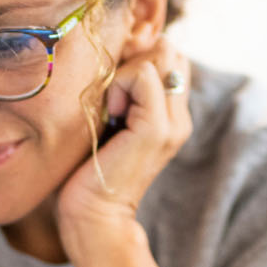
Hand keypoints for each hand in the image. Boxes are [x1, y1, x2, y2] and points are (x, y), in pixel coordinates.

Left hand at [55, 36, 192, 264]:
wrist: (92, 216)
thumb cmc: (87, 172)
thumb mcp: (107, 122)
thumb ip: (120, 93)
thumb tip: (115, 54)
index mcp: (170, 115)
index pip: (168, 56)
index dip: (137, 58)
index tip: (111, 90)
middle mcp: (179, 117)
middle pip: (169, 50)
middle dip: (134, 58)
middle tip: (110, 95)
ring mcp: (172, 122)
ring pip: (159, 55)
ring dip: (124, 72)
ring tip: (109, 109)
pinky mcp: (157, 128)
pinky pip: (142, 74)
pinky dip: (118, 85)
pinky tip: (108, 115)